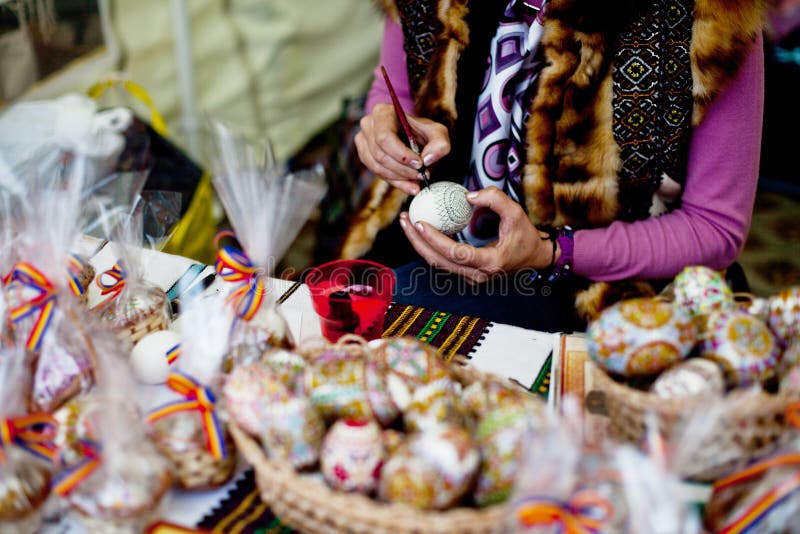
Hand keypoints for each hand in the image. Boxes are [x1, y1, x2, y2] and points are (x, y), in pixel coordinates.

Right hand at [354, 103, 450, 194]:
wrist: (411, 133)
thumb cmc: (422, 131)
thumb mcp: (437, 133)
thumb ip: (439, 144)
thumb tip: (428, 159)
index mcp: (382, 113)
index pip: (384, 137)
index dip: (401, 154)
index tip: (419, 164)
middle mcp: (368, 125)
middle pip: (380, 154)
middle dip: (403, 169)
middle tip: (422, 175)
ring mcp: (363, 141)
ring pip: (377, 166)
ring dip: (399, 177)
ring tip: (418, 181)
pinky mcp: (365, 156)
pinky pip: (377, 173)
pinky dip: (395, 182)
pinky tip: (410, 186)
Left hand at [398, 186, 556, 282]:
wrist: (534, 257)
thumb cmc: (525, 235)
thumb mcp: (516, 213)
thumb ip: (495, 199)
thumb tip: (467, 195)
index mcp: (489, 263)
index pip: (455, 253)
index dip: (434, 240)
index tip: (419, 223)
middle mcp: (477, 275)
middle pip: (438, 261)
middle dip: (417, 241)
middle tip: (405, 220)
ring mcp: (470, 277)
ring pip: (437, 263)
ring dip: (419, 244)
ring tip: (407, 223)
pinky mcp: (466, 274)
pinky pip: (442, 261)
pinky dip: (428, 246)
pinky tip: (420, 230)